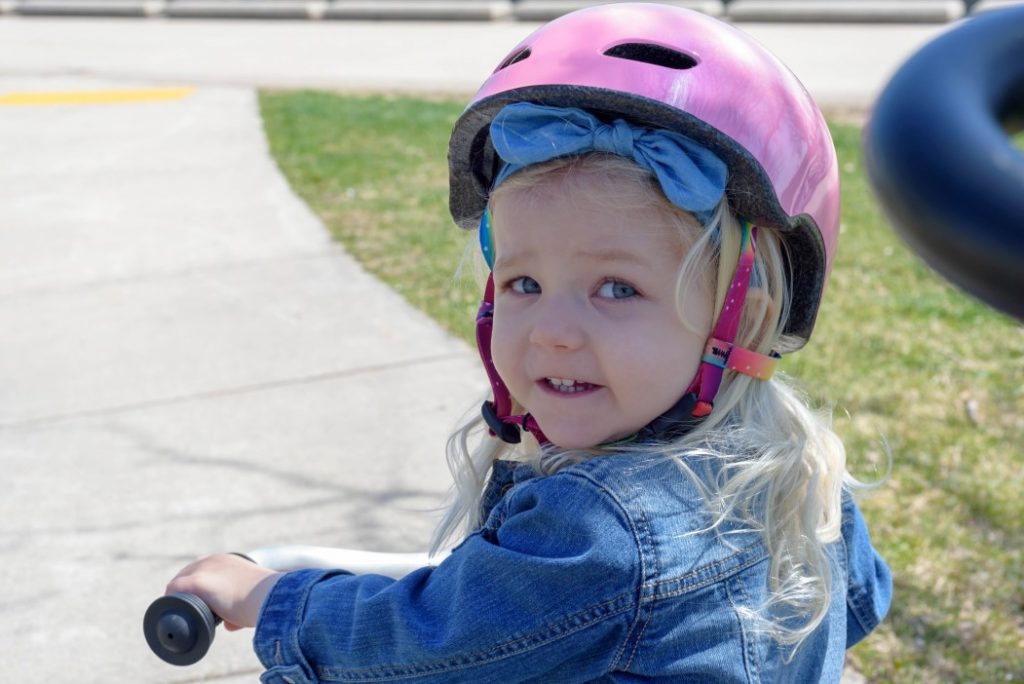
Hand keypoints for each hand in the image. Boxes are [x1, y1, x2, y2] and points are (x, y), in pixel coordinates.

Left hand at [166, 554, 281, 630]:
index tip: (202, 602)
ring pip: (180, 583)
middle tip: (189, 612)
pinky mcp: (196, 582)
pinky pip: (173, 590)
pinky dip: (169, 602)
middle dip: (188, 594)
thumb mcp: (250, 600)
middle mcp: (213, 560)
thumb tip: (230, 624)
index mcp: (227, 561)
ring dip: (179, 598)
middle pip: (188, 576)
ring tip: (178, 613)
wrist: (268, 596)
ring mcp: (203, 570)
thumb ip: (239, 609)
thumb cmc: (264, 600)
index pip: (204, 571)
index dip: (201, 588)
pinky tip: (168, 613)